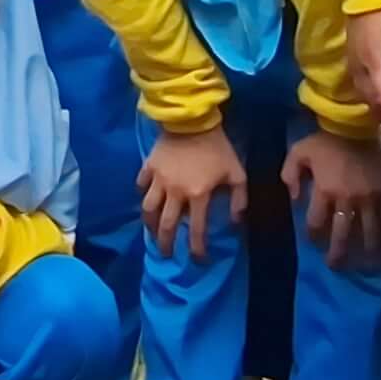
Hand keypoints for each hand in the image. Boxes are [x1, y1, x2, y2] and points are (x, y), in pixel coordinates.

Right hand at [136, 127, 245, 260]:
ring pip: (148, 209)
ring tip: (152, 232)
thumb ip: (238, 200)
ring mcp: (159, 180)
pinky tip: (147, 198)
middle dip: (166, 244)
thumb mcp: (237, 173)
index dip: (197, 248)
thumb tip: (235, 222)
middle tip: (167, 253)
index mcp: (198, 195)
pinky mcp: (149, 167)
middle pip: (166, 226)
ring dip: (150, 224)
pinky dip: (143, 194)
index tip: (198, 259)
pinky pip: (141, 185)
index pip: (196, 230)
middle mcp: (175, 192)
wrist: (194, 120)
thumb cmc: (218, 147)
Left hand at [281, 131, 380, 269]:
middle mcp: (348, 199)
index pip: (317, 224)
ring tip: (365, 266)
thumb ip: (290, 175)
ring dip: (366, 252)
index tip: (314, 243)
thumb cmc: (326, 140)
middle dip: (338, 254)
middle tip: (336, 267)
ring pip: (369, 233)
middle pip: (343, 235)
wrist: (359, 124)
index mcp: (325, 190)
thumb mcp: (299, 151)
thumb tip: (293, 199)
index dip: (314, 237)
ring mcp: (371, 198)